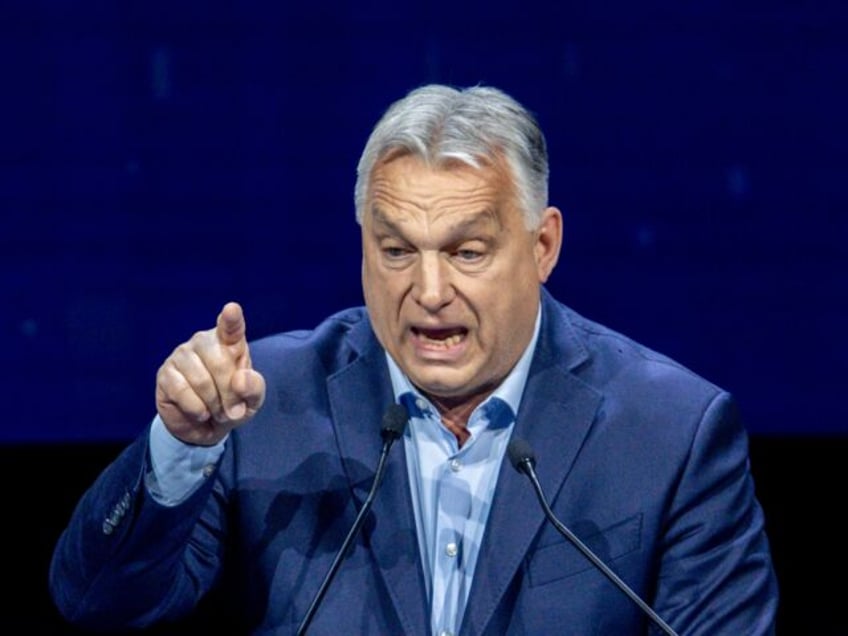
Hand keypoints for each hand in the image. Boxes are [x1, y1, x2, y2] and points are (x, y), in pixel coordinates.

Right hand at [155, 302, 266, 444]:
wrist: (205, 427)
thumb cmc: (232, 405)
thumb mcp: (252, 401)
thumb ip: (254, 388)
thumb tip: (240, 380)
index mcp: (230, 341)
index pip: (231, 327)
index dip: (231, 319)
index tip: (232, 309)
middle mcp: (204, 341)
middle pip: (220, 363)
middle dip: (229, 394)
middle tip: (231, 410)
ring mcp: (182, 355)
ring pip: (201, 380)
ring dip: (213, 404)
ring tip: (214, 410)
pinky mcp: (165, 373)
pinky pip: (182, 392)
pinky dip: (196, 409)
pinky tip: (199, 411)